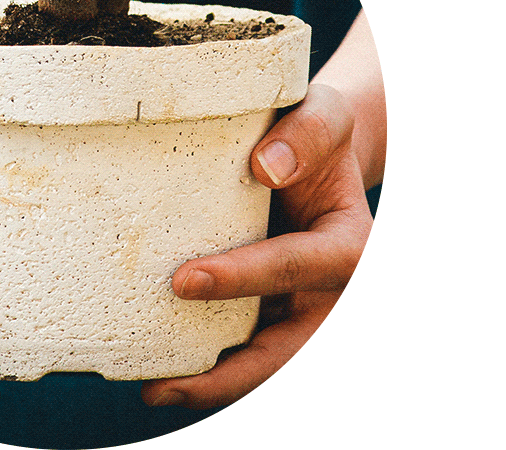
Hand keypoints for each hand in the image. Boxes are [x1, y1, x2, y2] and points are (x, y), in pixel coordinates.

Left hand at [142, 84, 373, 407]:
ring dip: (215, 384)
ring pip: (267, 362)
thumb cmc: (315, 134)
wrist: (315, 154)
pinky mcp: (277, 311)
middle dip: (230, 373)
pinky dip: (212, 365)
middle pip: (289, 348)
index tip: (184, 281)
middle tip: (163, 385)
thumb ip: (305, 132)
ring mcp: (304, 308)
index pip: (298, 265)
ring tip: (155, 390)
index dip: (244, 278)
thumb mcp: (324, 114)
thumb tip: (264, 166)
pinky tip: (164, 370)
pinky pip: (249, 346)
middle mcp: (331, 290)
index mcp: (350, 244)